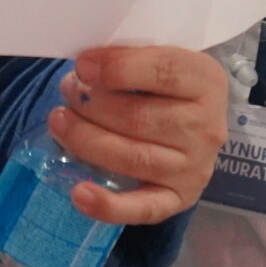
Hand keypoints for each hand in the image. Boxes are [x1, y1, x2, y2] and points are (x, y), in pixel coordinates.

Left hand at [45, 45, 228, 224]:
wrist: (194, 121)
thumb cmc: (165, 84)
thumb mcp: (158, 57)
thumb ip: (129, 57)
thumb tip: (85, 66)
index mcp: (206, 81)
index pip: (163, 72)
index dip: (118, 68)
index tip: (82, 66)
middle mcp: (206, 127)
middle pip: (140, 117)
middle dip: (92, 105)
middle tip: (67, 92)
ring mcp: (195, 167)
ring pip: (134, 158)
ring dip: (87, 140)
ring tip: (59, 123)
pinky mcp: (179, 199)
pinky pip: (144, 209)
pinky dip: (109, 206)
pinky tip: (79, 194)